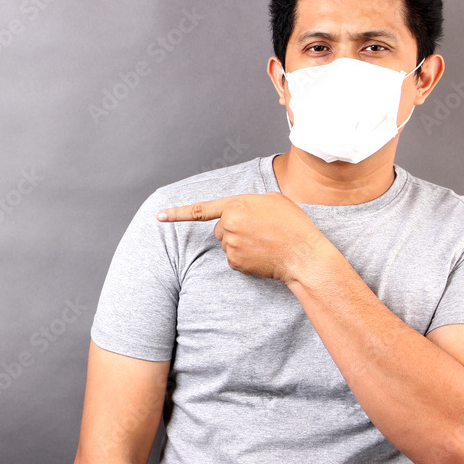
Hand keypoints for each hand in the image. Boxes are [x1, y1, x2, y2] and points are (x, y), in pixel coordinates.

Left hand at [157, 192, 327, 283]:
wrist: (303, 254)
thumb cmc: (293, 225)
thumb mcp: (273, 200)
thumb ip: (249, 202)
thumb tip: (241, 213)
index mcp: (236, 205)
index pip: (200, 210)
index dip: (177, 213)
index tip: (159, 216)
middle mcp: (229, 225)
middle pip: (219, 228)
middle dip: (233, 229)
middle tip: (259, 231)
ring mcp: (231, 246)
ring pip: (227, 244)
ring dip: (240, 243)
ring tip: (265, 242)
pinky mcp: (235, 263)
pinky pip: (233, 259)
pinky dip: (245, 258)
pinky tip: (262, 255)